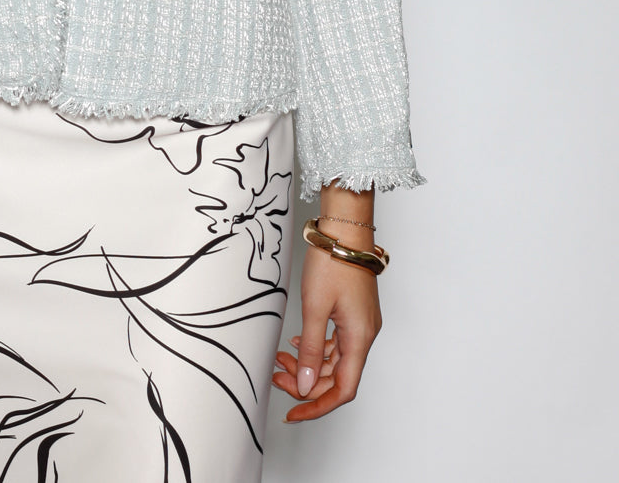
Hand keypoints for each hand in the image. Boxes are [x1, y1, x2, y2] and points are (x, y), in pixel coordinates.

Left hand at [272, 244, 382, 420]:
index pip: (343, 390)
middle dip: (307, 383)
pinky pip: (336, 342)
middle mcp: (364, 335)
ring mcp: (360, 324)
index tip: (294, 412)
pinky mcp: (354, 313)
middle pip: (338, 377)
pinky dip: (317, 348)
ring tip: (281, 359)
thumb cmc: (332, 262)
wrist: (345, 230)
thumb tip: (306, 387)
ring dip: (310, 364)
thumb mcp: (314, 308)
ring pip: (336, 359)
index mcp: (359, 339)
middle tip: (278, 376)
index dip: (318, 406)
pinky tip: (299, 344)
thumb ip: (311, 351)